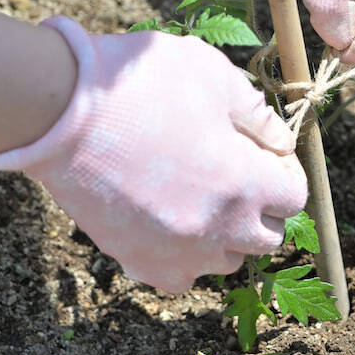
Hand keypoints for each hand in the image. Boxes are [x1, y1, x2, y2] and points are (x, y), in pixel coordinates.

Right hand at [0, 17, 306, 292]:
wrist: (60, 110)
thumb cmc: (140, 84)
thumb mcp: (214, 76)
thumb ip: (257, 114)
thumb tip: (279, 141)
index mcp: (246, 183)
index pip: (294, 198)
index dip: (284, 172)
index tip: (266, 155)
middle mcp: (219, 229)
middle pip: (266, 237)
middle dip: (260, 206)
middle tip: (236, 173)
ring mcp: (177, 251)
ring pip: (225, 261)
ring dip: (225, 234)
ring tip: (200, 197)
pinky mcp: (136, 260)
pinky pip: (179, 278)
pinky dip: (184, 258)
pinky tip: (170, 224)